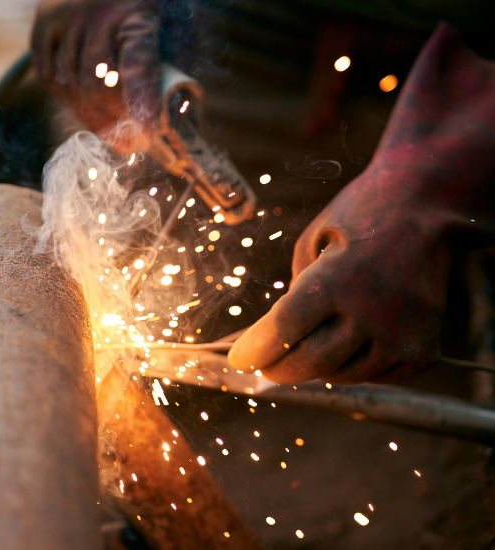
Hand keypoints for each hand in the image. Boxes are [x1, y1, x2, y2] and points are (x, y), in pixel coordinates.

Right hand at [31, 0, 194, 152]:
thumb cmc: (156, 16)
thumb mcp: (176, 39)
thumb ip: (173, 79)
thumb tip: (168, 127)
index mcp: (138, 11)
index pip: (138, 60)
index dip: (141, 99)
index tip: (148, 130)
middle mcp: (96, 10)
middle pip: (97, 85)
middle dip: (115, 123)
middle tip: (134, 144)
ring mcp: (64, 15)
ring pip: (69, 86)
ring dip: (92, 118)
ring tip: (113, 130)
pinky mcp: (43, 24)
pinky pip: (49, 76)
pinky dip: (69, 99)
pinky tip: (89, 108)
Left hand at [228, 23, 494, 383]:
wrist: (426, 207)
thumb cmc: (359, 217)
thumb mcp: (312, 241)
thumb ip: (296, 291)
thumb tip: (281, 335)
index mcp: (335, 278)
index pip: (283, 329)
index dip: (255, 350)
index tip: (238, 360)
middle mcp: (371, 311)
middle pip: (309, 361)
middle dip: (277, 369)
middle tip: (265, 366)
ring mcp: (401, 334)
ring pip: (341, 375)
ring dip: (315, 368)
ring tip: (305, 352)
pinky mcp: (422, 348)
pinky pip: (375, 376)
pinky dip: (352, 368)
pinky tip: (345, 348)